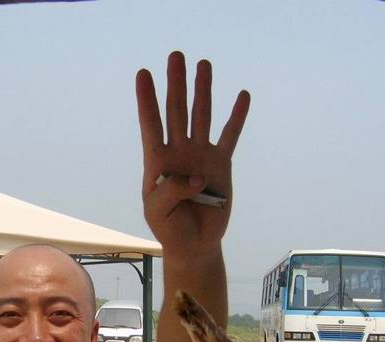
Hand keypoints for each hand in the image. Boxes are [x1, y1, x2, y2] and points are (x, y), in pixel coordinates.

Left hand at [136, 51, 249, 257]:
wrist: (195, 242)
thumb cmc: (169, 227)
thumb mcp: (158, 211)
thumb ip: (170, 191)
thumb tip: (195, 175)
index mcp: (157, 161)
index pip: (151, 124)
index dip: (146, 100)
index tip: (143, 75)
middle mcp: (179, 151)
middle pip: (177, 111)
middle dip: (176, 84)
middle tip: (176, 56)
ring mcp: (200, 155)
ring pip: (202, 116)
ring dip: (203, 90)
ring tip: (204, 64)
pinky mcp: (221, 164)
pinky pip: (229, 136)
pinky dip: (237, 117)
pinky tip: (241, 96)